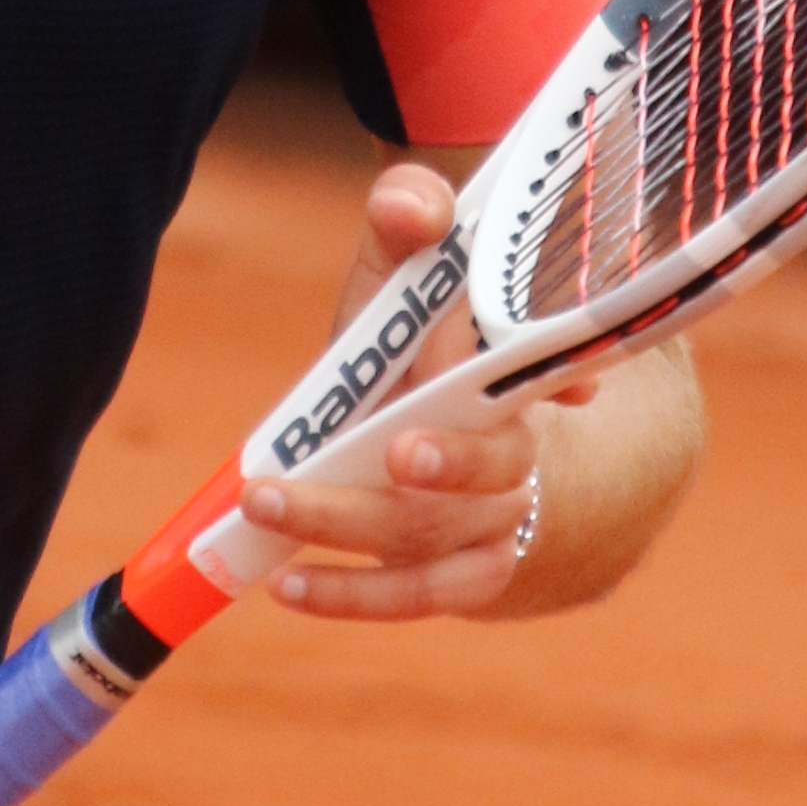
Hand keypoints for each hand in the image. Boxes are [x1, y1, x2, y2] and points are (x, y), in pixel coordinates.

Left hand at [240, 159, 591, 621]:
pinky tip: (289, 588)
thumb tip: (410, 208)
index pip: (534, 383)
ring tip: (272, 504)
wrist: (449, 422)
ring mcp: (488, 522)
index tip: (487, 390)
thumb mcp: (413, 266)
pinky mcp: (459, 572)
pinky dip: (356, 597)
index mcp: (510, 374)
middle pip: (490, 472)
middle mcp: (513, 454)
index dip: (533, 387)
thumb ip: (408, 217)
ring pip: (435, 538)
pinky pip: (419, 596)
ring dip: (353, 528)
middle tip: (391, 451)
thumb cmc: (420, 332)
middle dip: (445, 464)